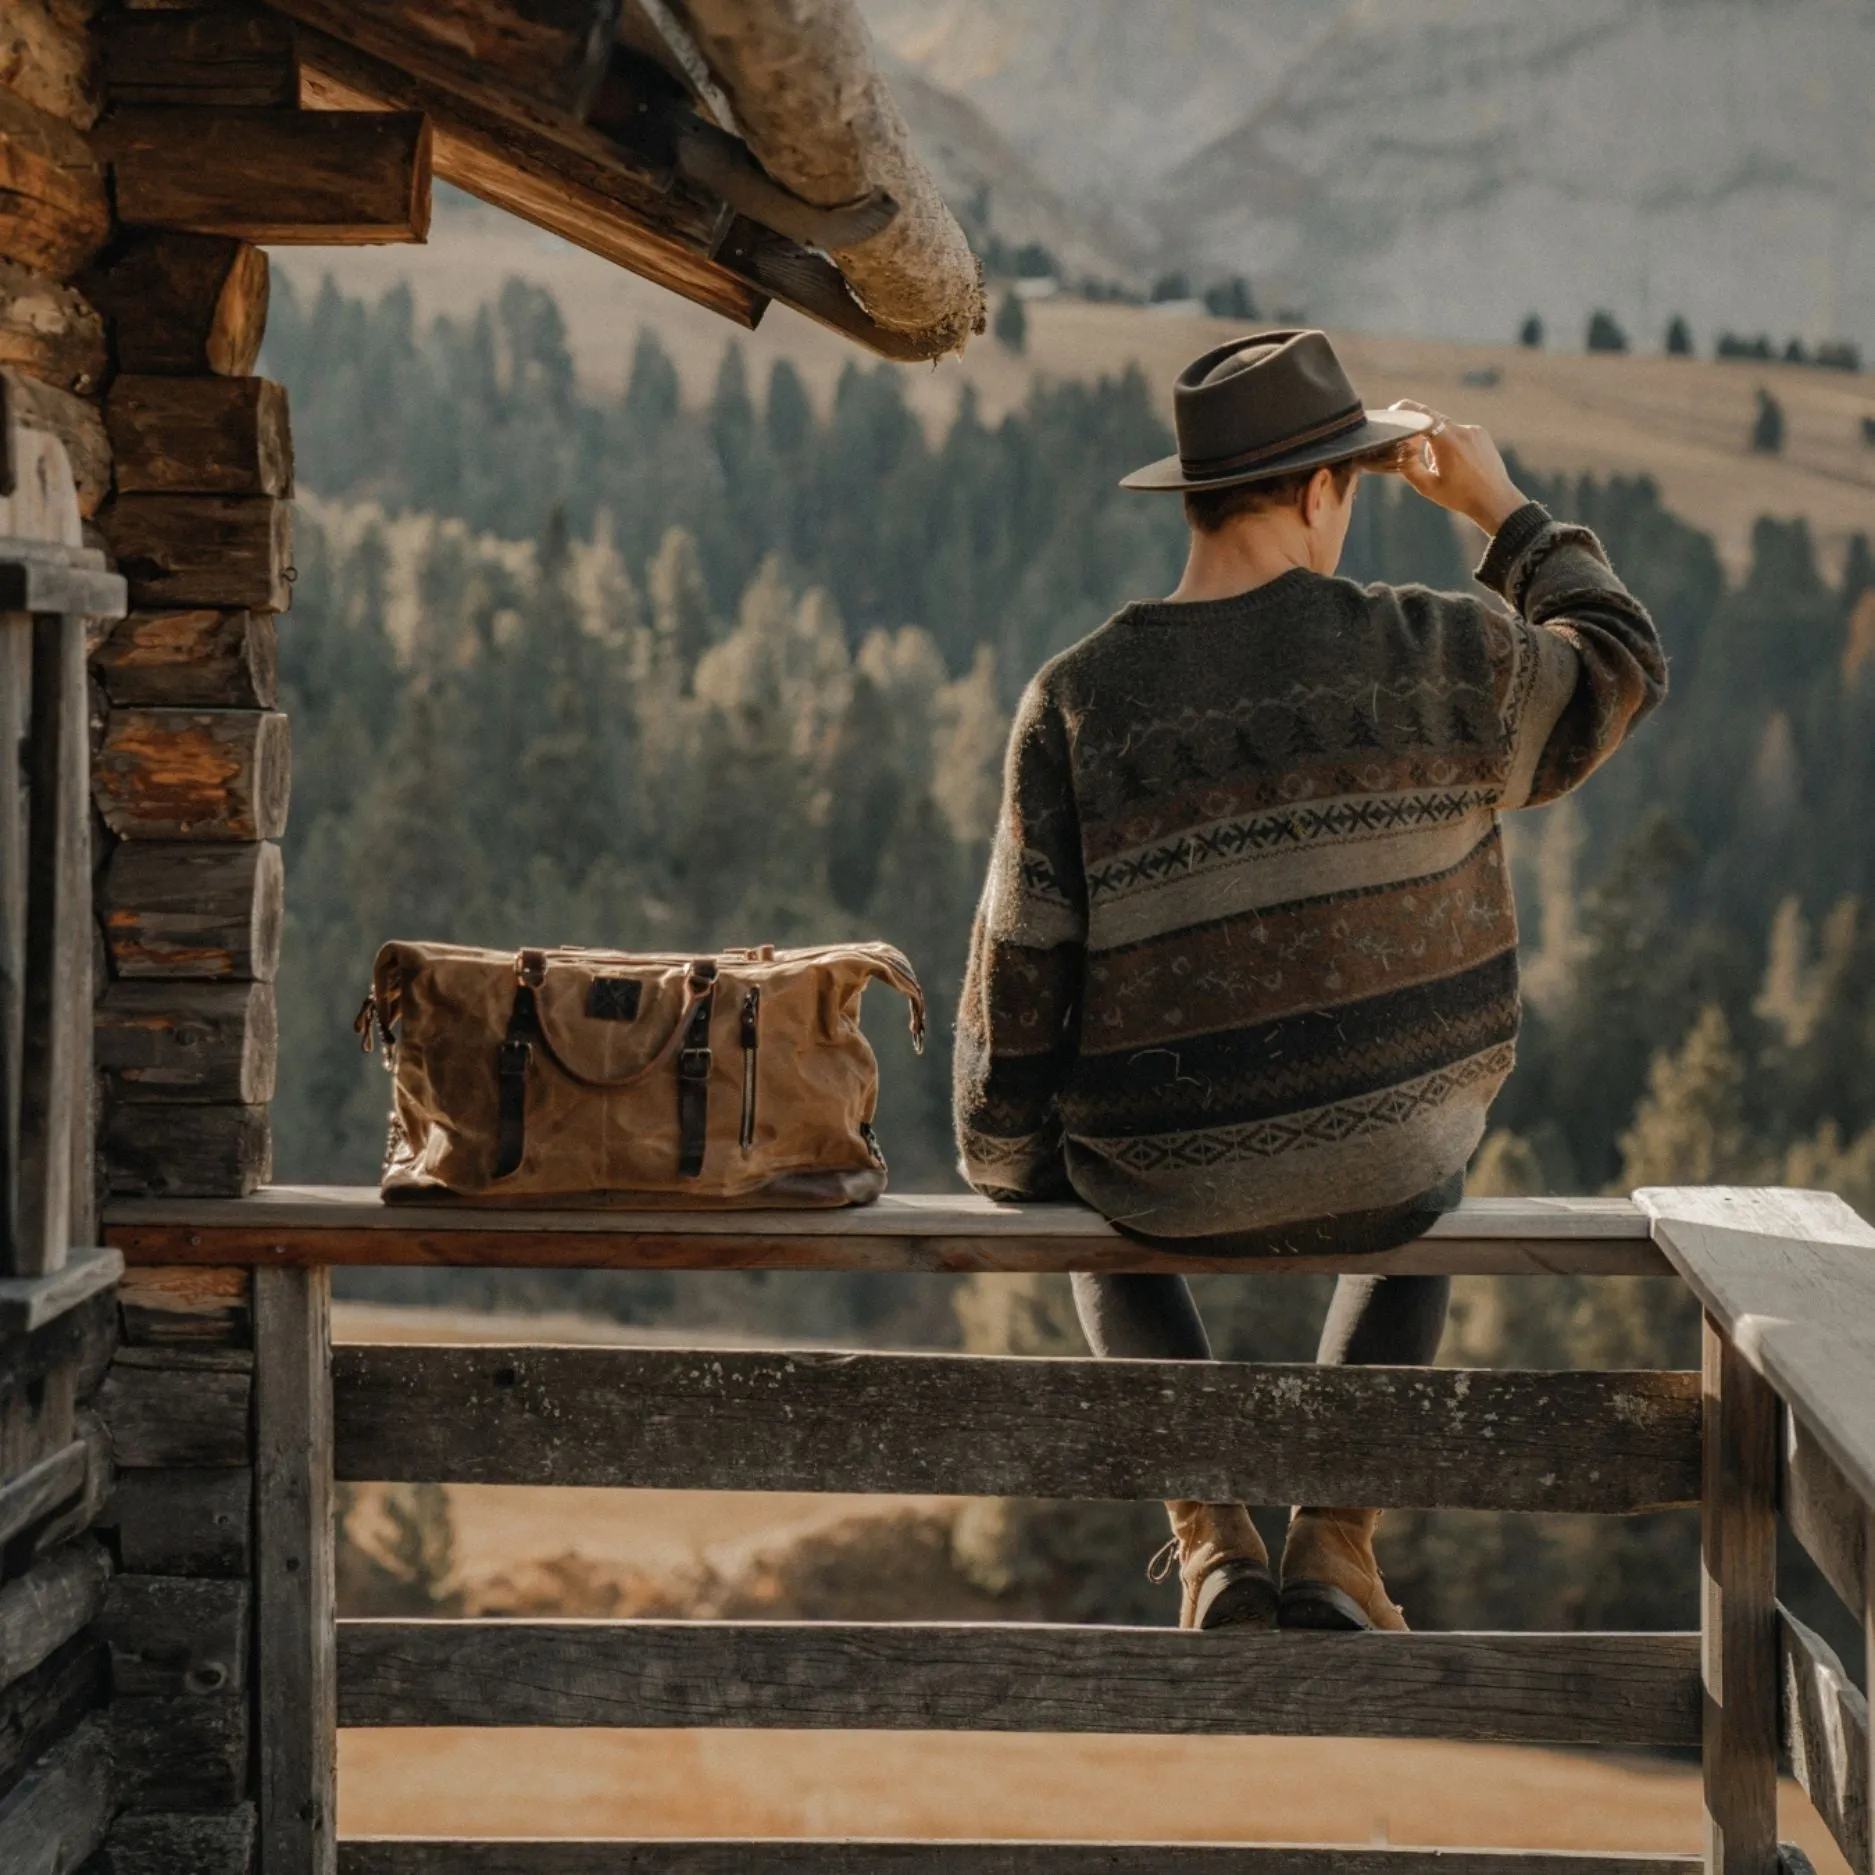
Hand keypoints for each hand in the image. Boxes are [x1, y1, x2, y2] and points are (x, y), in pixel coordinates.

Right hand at [1373, 400, 1525, 534]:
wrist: (1494, 499)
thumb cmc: (1460, 496)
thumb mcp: (1428, 487)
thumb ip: (1409, 468)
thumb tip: (1400, 452)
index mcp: (1447, 443)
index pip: (1423, 416)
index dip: (1407, 410)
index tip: (1395, 410)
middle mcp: (1462, 431)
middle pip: (1433, 420)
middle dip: (1421, 430)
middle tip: (1414, 448)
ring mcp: (1474, 430)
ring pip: (1446, 427)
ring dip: (1438, 440)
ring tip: (1445, 466)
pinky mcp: (1482, 433)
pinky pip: (1459, 432)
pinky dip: (1452, 442)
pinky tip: (1458, 462)